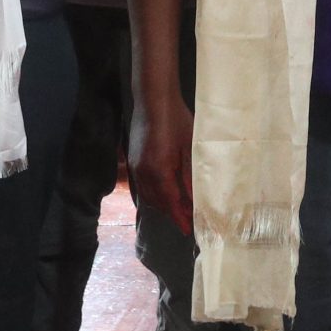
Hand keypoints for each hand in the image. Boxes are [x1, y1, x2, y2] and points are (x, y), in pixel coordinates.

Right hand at [128, 87, 194, 236]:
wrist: (153, 99)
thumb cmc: (176, 119)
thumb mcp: (190, 147)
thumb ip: (191, 175)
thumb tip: (196, 199)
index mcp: (160, 171)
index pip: (171, 203)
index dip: (180, 218)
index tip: (189, 231)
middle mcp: (144, 173)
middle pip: (158, 203)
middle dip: (173, 213)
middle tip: (189, 219)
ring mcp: (136, 168)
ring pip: (149, 196)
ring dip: (164, 205)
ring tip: (181, 208)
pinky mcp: (134, 161)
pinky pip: (144, 187)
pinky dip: (155, 195)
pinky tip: (167, 192)